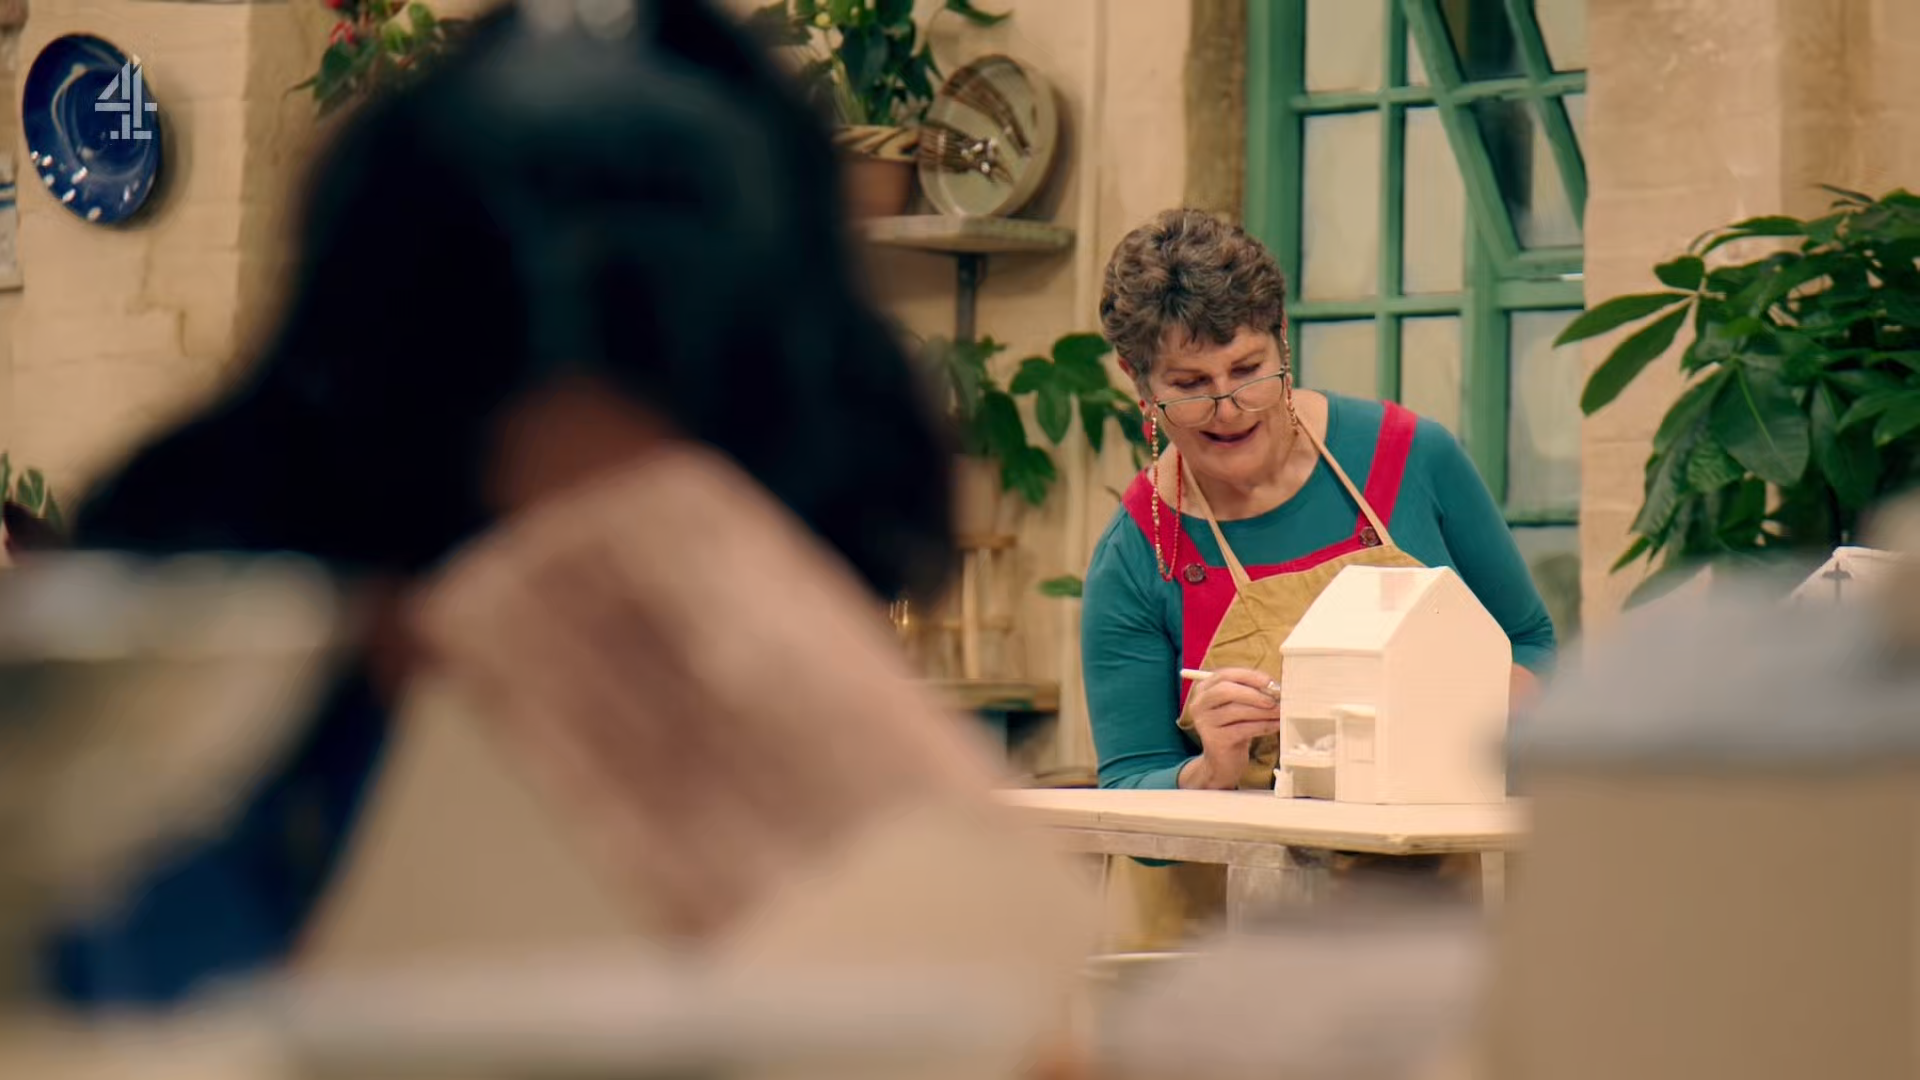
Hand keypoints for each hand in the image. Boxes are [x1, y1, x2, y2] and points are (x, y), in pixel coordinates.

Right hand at [1179, 667, 1280, 789]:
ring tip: (1279, 712)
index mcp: (1204, 690)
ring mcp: (1205, 723)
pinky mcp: (1215, 740)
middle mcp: (1199, 704)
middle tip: (1274, 699)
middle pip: (1225, 690)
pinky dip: (1263, 726)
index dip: (1249, 676)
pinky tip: (1275, 725)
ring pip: (1236, 710)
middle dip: (1254, 693)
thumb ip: (1250, 693)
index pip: (1224, 675)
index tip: (1269, 681)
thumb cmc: (1233, 728)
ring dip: (1263, 711)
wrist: (1222, 762)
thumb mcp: (1238, 707)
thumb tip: (1274, 687)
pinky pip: (1243, 729)